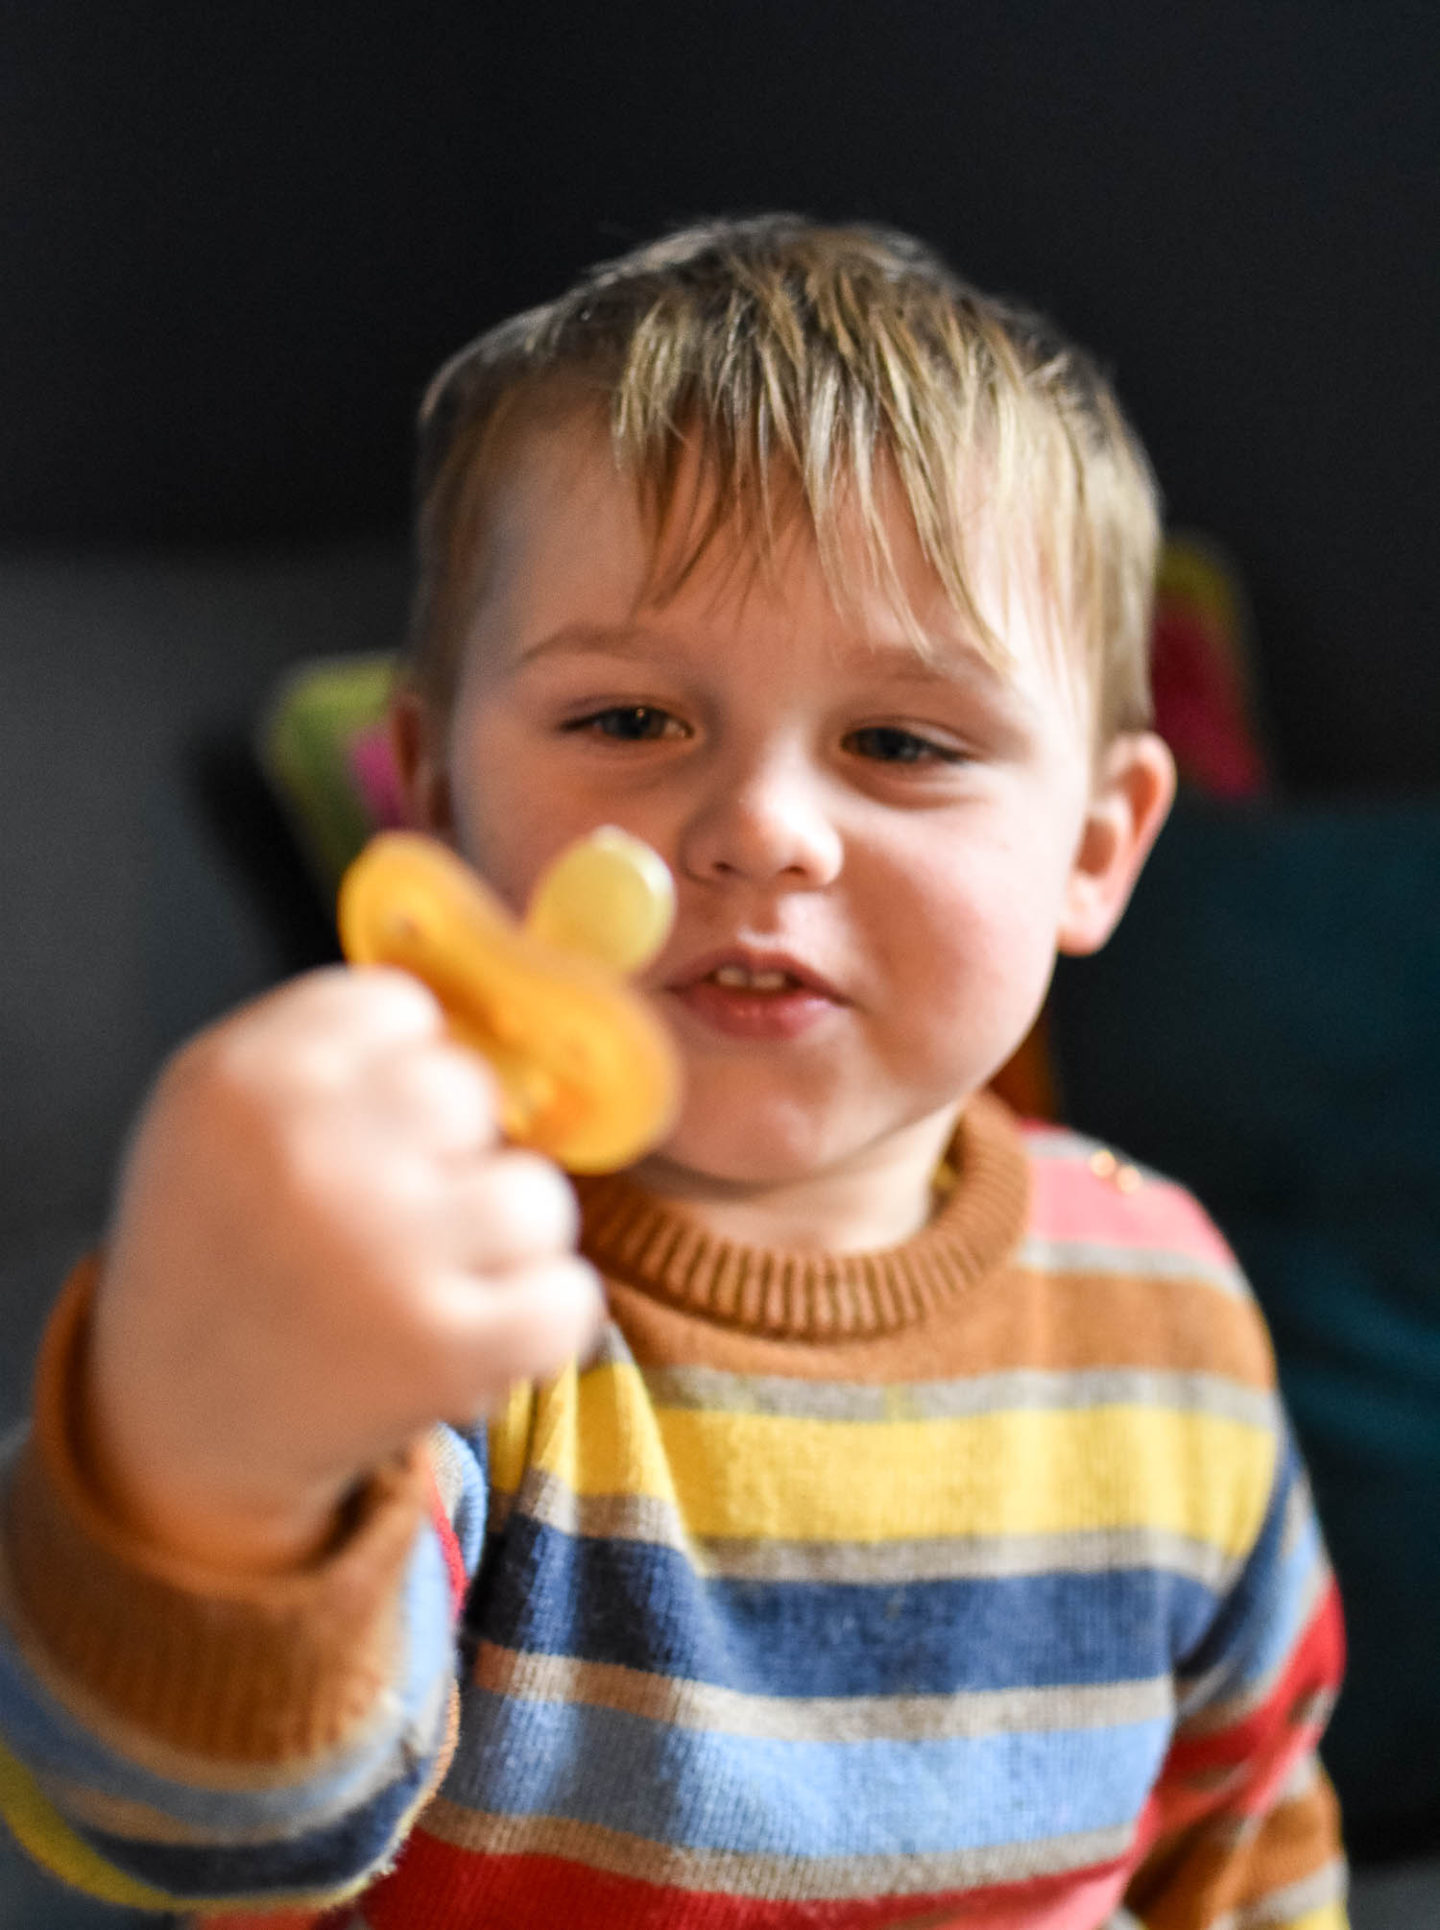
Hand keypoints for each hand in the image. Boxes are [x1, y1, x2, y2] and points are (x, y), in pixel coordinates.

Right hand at [84, 967, 602, 1572]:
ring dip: (500, 1240)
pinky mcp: (444, 1351)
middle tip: (387, 1214)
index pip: (401, 1007)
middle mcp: (309, 1154)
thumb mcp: (222, 1111)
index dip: (396, 1069)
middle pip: (470, 1092)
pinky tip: (467, 1331)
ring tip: (426, 1276)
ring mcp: (382, 1254)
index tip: (361, 1125)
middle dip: (449, 1150)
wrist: (180, 1426)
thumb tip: (501, 1003)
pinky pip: (568, 1296)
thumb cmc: (223, 1242)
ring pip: (535, 1195)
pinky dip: (536, 1320)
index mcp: (243, 1079)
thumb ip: (338, 1038)